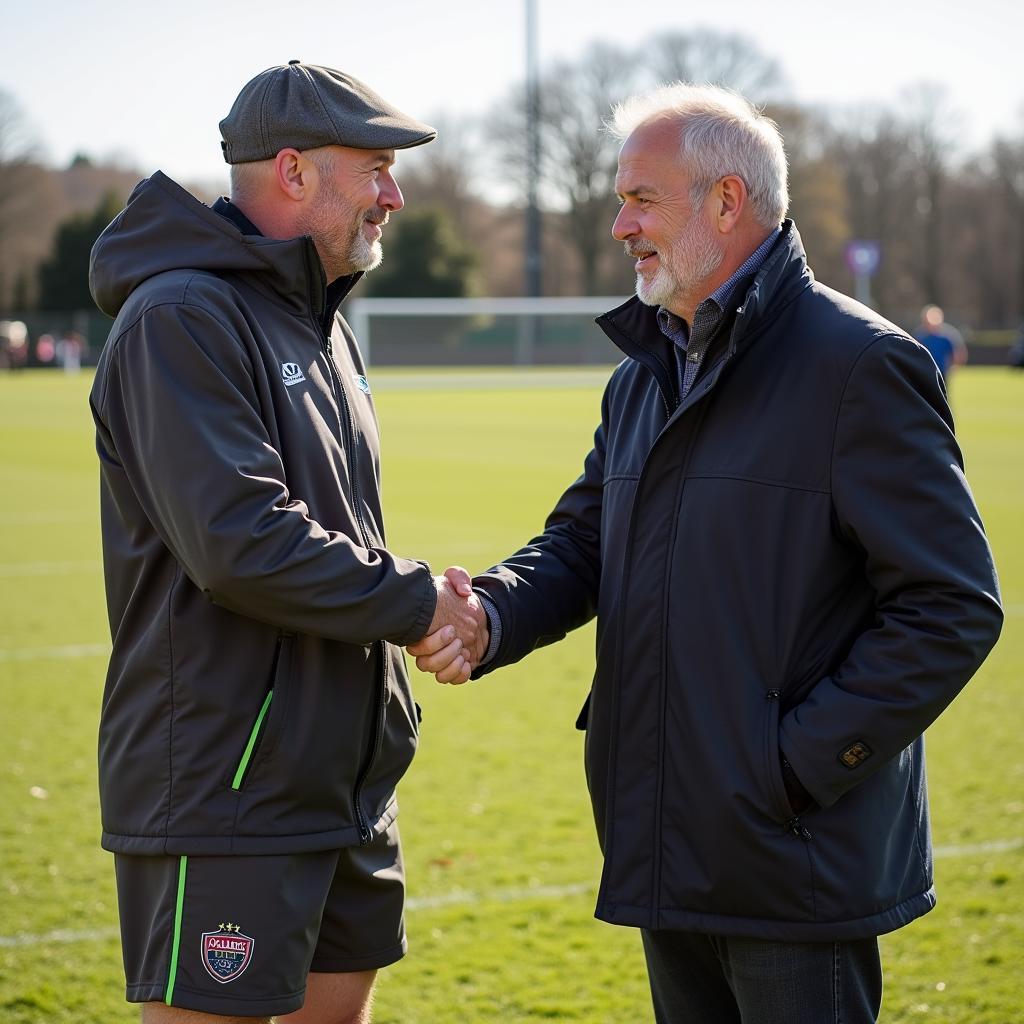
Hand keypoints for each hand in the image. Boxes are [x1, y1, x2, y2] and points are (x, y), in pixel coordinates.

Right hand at [408, 567, 488, 683]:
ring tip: (463, 650)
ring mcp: (440, 660)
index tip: (451, 628)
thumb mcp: (457, 580)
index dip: (431, 642)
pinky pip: (451, 680)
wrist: (476, 614)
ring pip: (437, 674)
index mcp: (422, 631)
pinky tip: (468, 661)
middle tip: (458, 638)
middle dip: (443, 652)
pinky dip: (460, 674)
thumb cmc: (459, 599)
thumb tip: (464, 592)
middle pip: (424, 664)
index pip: (415, 647)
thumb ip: (458, 577)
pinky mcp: (453, 668)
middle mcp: (427, 649)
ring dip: (451, 664)